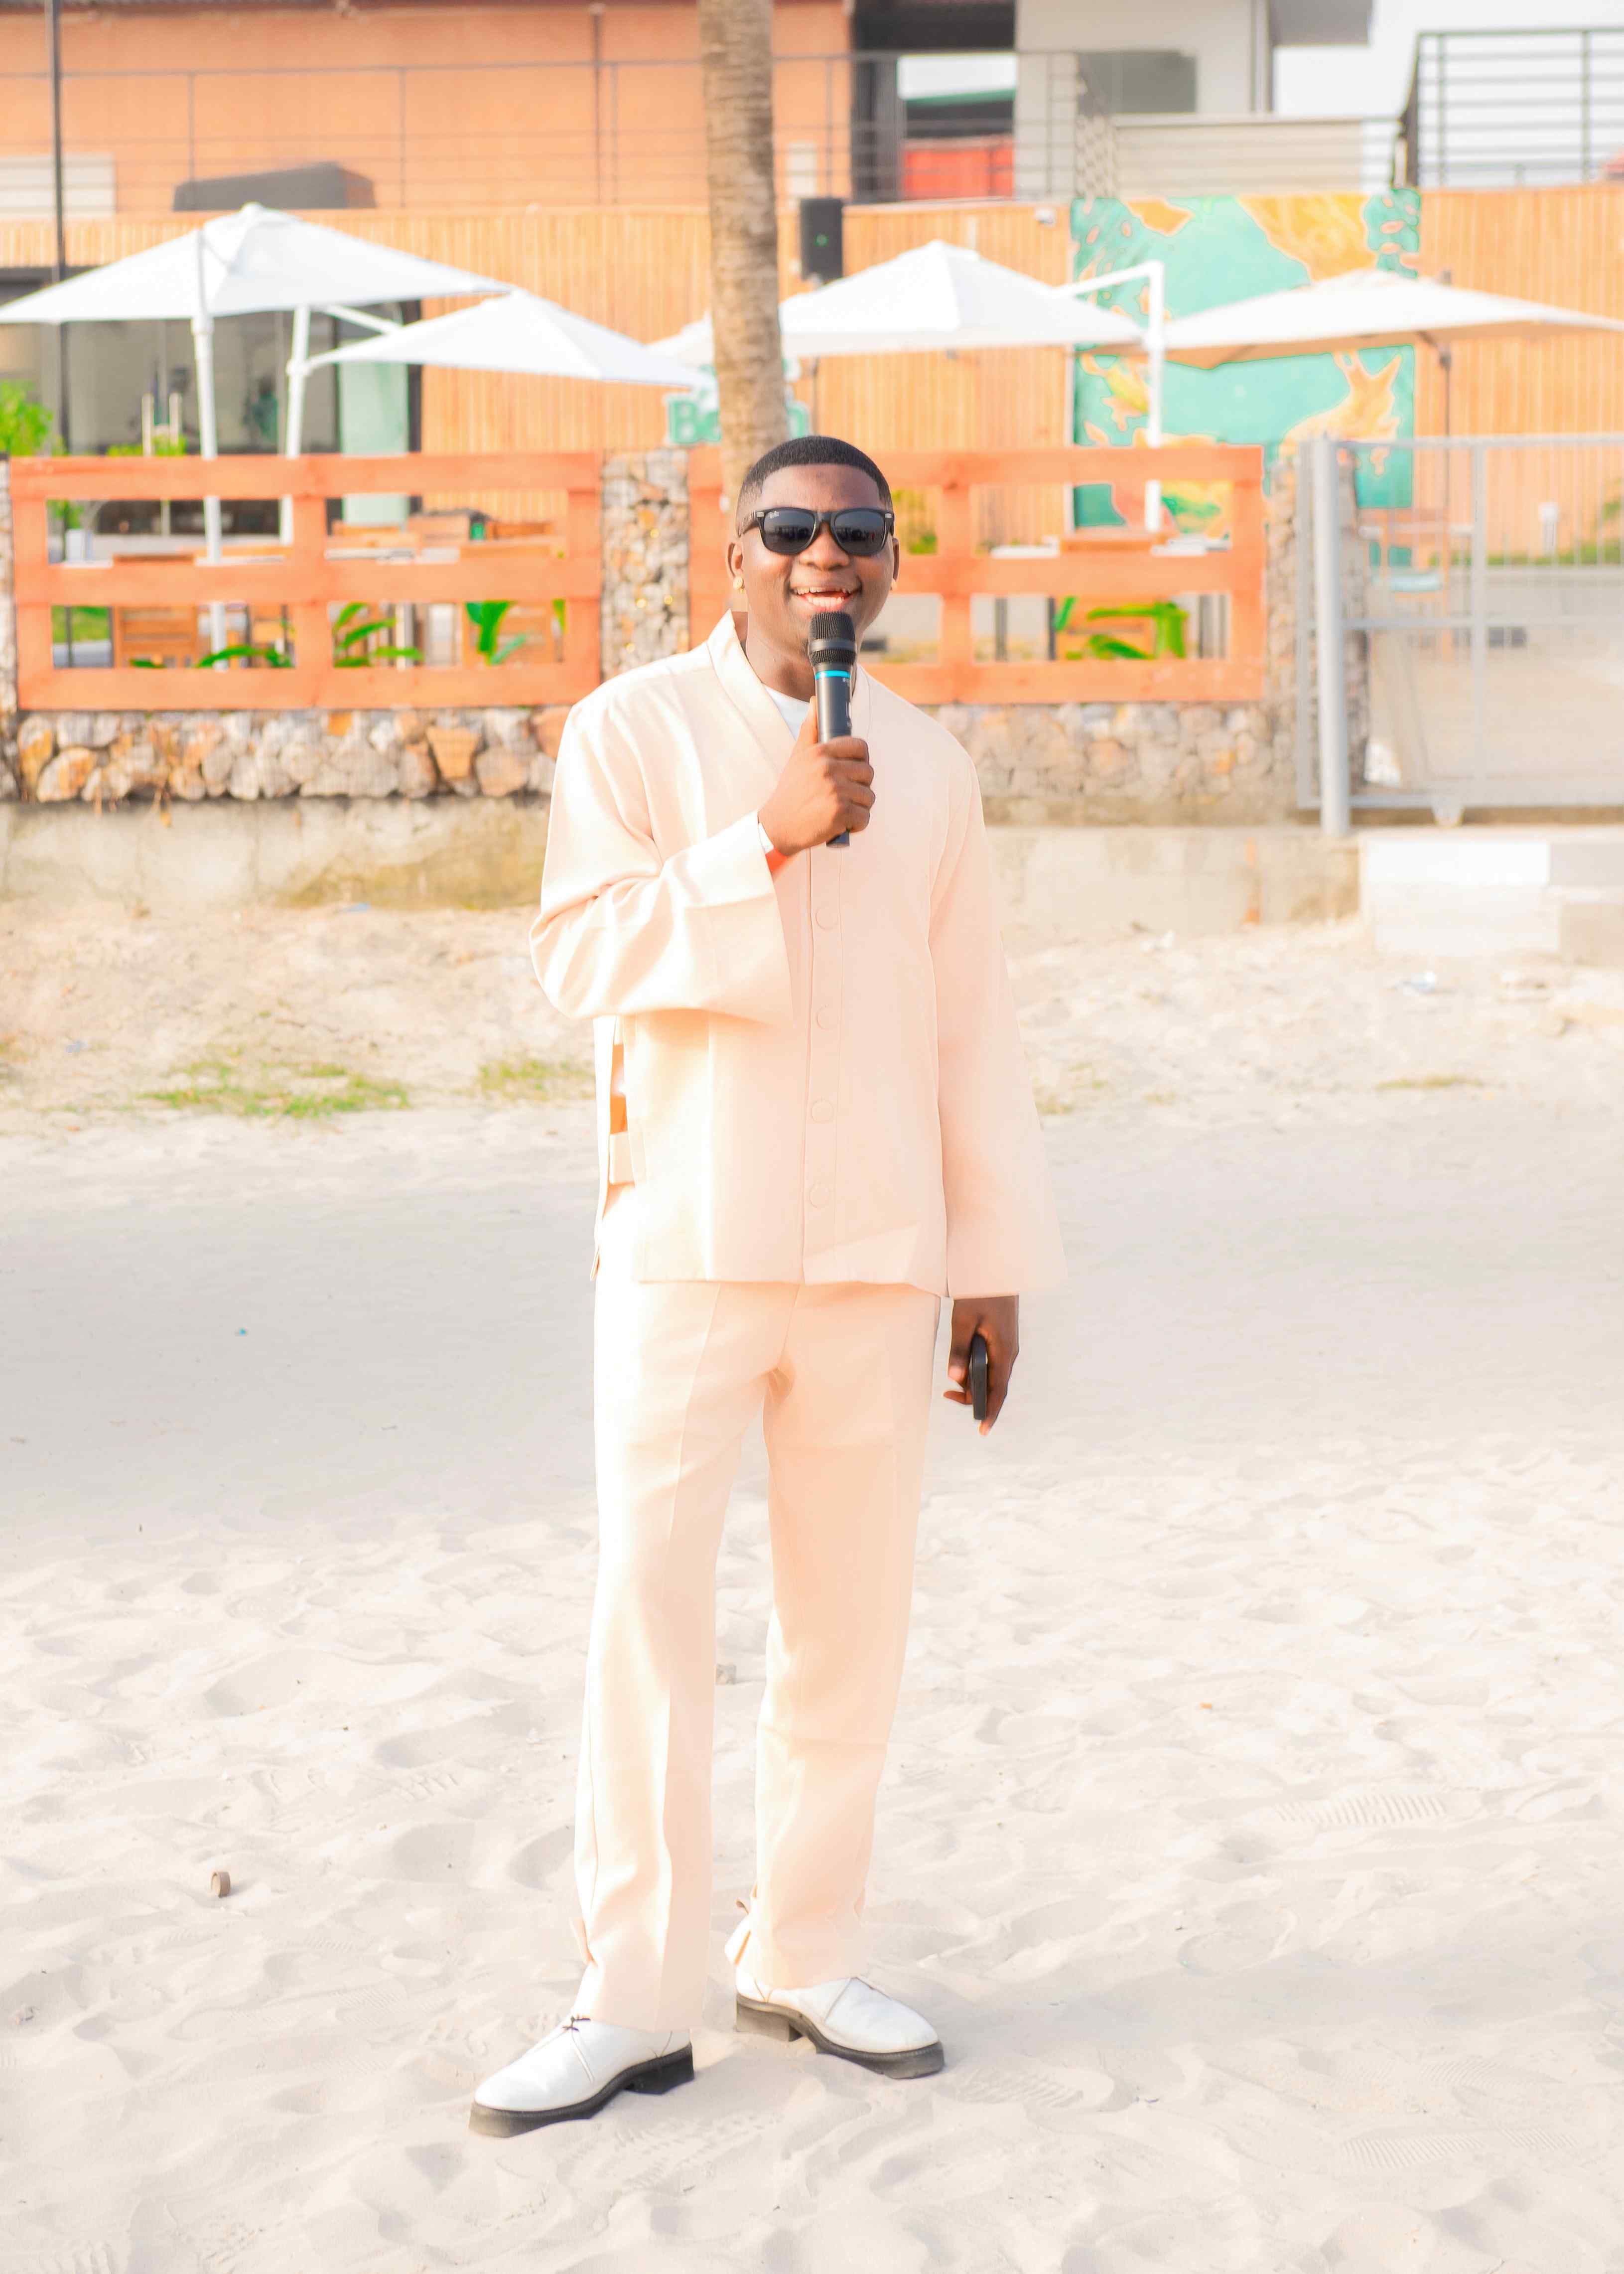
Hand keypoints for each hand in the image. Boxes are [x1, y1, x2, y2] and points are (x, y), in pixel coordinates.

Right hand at [758, 701, 874, 854]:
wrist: (778, 826)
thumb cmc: (791, 791)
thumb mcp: (798, 757)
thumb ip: (810, 729)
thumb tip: (815, 701)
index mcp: (820, 752)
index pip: (860, 747)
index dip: (862, 761)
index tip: (854, 772)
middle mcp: (828, 768)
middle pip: (868, 773)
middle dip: (861, 786)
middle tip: (846, 795)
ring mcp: (834, 790)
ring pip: (868, 796)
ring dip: (860, 807)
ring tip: (843, 811)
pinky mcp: (839, 812)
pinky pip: (864, 817)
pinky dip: (858, 824)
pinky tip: (845, 825)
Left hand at [944, 1296, 1019, 1434]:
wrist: (997, 1269)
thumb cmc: (980, 1293)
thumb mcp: (964, 1320)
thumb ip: (959, 1350)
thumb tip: (954, 1378)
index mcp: (1004, 1352)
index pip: (999, 1392)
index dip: (990, 1412)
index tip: (981, 1431)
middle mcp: (1009, 1353)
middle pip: (993, 1386)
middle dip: (972, 1396)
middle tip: (946, 1394)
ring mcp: (1007, 1346)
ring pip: (991, 1374)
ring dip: (973, 1380)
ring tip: (952, 1373)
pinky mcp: (1002, 1338)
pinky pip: (991, 1362)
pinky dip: (976, 1368)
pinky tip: (963, 1360)